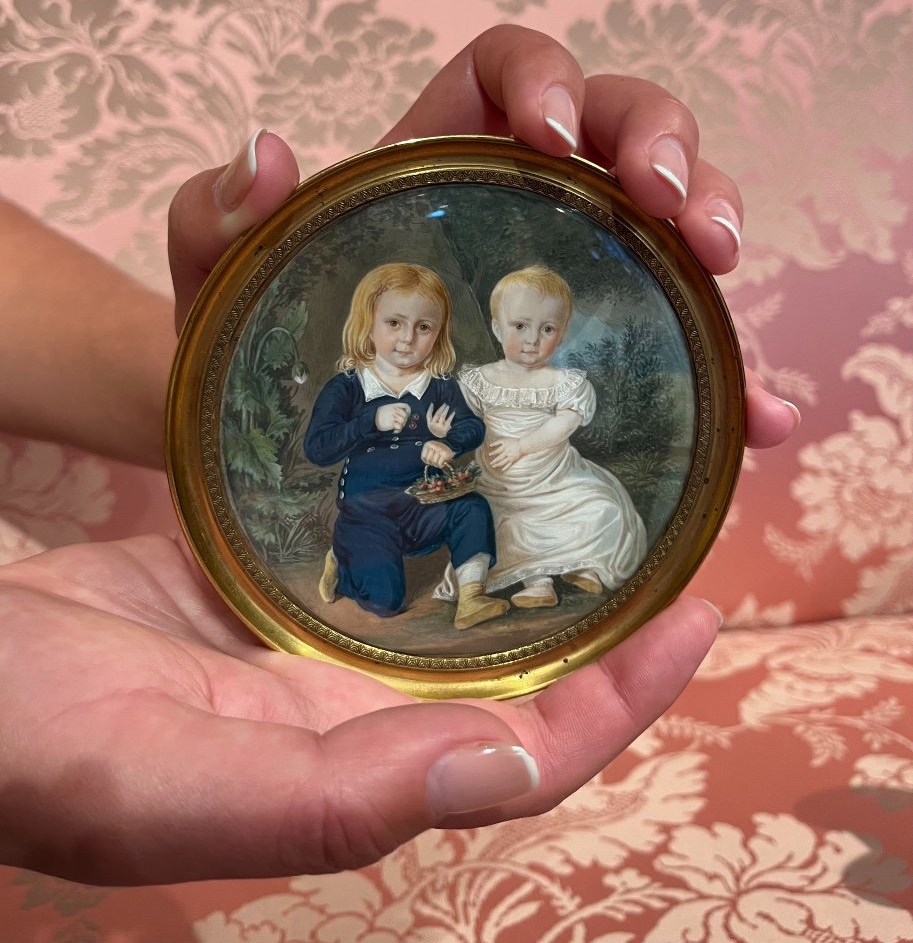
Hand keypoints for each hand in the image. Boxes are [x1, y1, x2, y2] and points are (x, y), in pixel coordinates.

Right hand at [0, 535, 720, 883]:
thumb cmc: (28, 737)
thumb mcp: (157, 781)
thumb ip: (327, 799)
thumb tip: (504, 759)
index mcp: (342, 775)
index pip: (524, 752)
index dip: (620, 699)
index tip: (696, 614)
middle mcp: (341, 715)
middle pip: (504, 674)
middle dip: (594, 614)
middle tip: (660, 521)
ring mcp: (300, 646)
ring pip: (442, 606)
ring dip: (514, 556)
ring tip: (576, 473)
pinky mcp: (258, 584)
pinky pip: (368, 548)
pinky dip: (421, 509)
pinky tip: (447, 449)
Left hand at [169, 28, 799, 446]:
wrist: (285, 432)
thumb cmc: (254, 336)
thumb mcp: (220, 276)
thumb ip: (215, 212)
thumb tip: (266, 149)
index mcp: (439, 147)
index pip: (510, 63)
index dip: (548, 76)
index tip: (556, 138)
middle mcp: (521, 192)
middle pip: (620, 120)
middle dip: (663, 144)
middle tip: (674, 206)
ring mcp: (571, 264)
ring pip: (670, 209)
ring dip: (713, 222)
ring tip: (722, 269)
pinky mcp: (595, 344)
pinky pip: (675, 335)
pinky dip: (728, 366)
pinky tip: (760, 412)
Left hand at [422, 440, 454, 466]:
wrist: (452, 444)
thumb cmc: (440, 449)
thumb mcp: (431, 448)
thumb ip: (427, 454)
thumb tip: (426, 463)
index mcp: (428, 444)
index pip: (423, 457)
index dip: (427, 461)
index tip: (430, 461)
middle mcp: (433, 445)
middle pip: (429, 460)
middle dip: (432, 463)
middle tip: (436, 462)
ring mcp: (439, 449)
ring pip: (434, 462)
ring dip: (437, 464)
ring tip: (439, 463)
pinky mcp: (444, 453)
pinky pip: (439, 463)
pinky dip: (441, 465)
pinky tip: (443, 463)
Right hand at [426, 402, 455, 438]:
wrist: (440, 443)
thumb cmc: (436, 433)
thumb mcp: (432, 428)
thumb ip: (432, 420)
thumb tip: (434, 409)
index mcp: (429, 424)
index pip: (428, 415)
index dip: (430, 409)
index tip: (432, 403)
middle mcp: (434, 425)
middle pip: (437, 414)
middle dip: (441, 408)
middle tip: (445, 403)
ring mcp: (440, 427)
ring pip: (442, 416)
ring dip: (445, 410)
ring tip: (448, 406)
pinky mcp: (446, 429)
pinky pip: (449, 420)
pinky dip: (451, 415)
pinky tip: (453, 412)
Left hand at [488, 437, 523, 470]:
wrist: (522, 445)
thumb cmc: (514, 442)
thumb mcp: (504, 440)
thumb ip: (497, 442)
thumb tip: (490, 445)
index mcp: (504, 448)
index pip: (497, 451)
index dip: (493, 453)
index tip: (489, 455)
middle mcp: (506, 453)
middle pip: (499, 458)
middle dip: (494, 461)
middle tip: (491, 463)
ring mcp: (510, 457)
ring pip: (502, 462)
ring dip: (497, 465)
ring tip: (493, 466)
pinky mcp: (513, 460)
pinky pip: (508, 465)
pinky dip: (505, 468)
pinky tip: (502, 470)